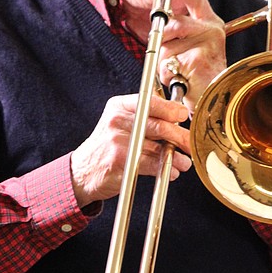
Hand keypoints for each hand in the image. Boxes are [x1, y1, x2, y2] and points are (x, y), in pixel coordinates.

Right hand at [70, 92, 191, 206]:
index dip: (170, 108)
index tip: (182, 114)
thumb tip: (175, 112)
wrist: (82, 171)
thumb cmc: (105, 146)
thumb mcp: (118, 121)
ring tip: (183, 161)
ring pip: (158, 147)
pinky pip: (151, 164)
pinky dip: (165, 169)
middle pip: (158, 126)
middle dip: (180, 136)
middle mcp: (117, 121)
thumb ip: (142, 114)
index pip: (149, 102)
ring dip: (175, 156)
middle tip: (189, 143)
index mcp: (119, 106)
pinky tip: (171, 171)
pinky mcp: (120, 161)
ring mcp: (118, 141)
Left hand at [156, 0, 226, 108]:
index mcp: (210, 23)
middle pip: (172, 24)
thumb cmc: (197, 74)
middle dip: (162, 41)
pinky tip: (181, 79)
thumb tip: (158, 15)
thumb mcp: (188, 45)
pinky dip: (168, 74)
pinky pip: (169, 63)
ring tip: (179, 70)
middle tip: (169, 56)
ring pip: (166, 45)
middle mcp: (212, 29)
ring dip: (164, 62)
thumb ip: (176, 29)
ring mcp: (208, 44)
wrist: (214, 100)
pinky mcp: (199, 60)